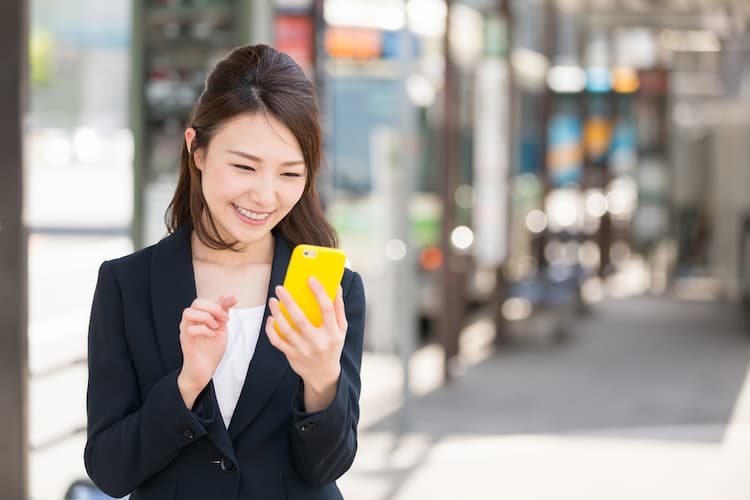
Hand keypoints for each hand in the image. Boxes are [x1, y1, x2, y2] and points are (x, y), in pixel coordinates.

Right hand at [177, 295, 236, 407]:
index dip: (220, 302)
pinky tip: (212, 336)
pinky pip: (190, 329)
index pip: (205, 300)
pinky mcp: (186, 342)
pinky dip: (204, 330)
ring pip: (188, 313)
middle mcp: (190, 322)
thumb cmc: (211, 350)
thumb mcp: (222, 328)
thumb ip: (224, 313)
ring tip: (215, 327)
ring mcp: (186, 331)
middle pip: (196, 302)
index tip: (232, 308)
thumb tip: (232, 297)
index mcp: (199, 317)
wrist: (205, 370)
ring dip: (206, 317)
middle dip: (214, 308)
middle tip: (224, 319)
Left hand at [265, 278, 347, 411]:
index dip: (319, 292)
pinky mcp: (292, 356)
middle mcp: (318, 342)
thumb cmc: (332, 346)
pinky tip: (271, 319)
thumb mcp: (341, 330)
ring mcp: (304, 350)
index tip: (310, 278)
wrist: (323, 375)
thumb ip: (338, 308)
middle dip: (289, 301)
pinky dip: (272, 330)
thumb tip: (336, 287)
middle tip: (280, 288)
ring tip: (273, 300)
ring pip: (286, 329)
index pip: (327, 309)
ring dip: (277, 313)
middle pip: (301, 319)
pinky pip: (278, 341)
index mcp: (333, 333)